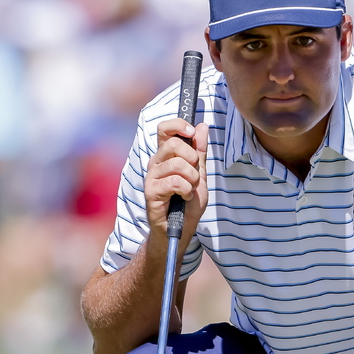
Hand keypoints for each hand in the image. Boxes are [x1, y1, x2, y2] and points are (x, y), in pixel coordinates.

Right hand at [146, 119, 209, 238]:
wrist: (182, 228)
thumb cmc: (188, 202)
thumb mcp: (199, 173)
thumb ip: (199, 151)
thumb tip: (202, 126)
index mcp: (166, 155)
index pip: (165, 129)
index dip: (178, 125)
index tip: (192, 132)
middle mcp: (156, 162)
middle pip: (174, 144)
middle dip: (192, 159)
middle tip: (194, 175)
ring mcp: (152, 176)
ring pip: (177, 164)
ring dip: (192, 179)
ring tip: (189, 189)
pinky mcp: (151, 191)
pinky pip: (175, 181)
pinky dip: (186, 190)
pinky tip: (184, 197)